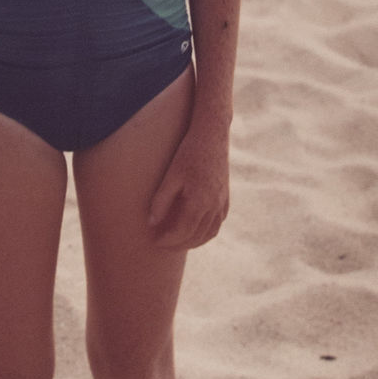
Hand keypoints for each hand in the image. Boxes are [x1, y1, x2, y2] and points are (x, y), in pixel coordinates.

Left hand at [147, 129, 229, 250]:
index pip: (182, 232)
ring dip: (194, 242)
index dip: (168, 240)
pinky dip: (206, 232)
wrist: (212, 135)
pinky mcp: (226, 198)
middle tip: (163, 244)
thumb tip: (151, 223)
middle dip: (179, 244)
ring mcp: (222, 202)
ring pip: (210, 233)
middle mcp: (214, 206)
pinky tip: (195, 229)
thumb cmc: (188, 153)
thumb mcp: (171, 176)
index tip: (155, 241)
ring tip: (177, 241)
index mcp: (200, 202)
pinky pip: (218, 223)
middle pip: (196, 236)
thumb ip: (161, 201)